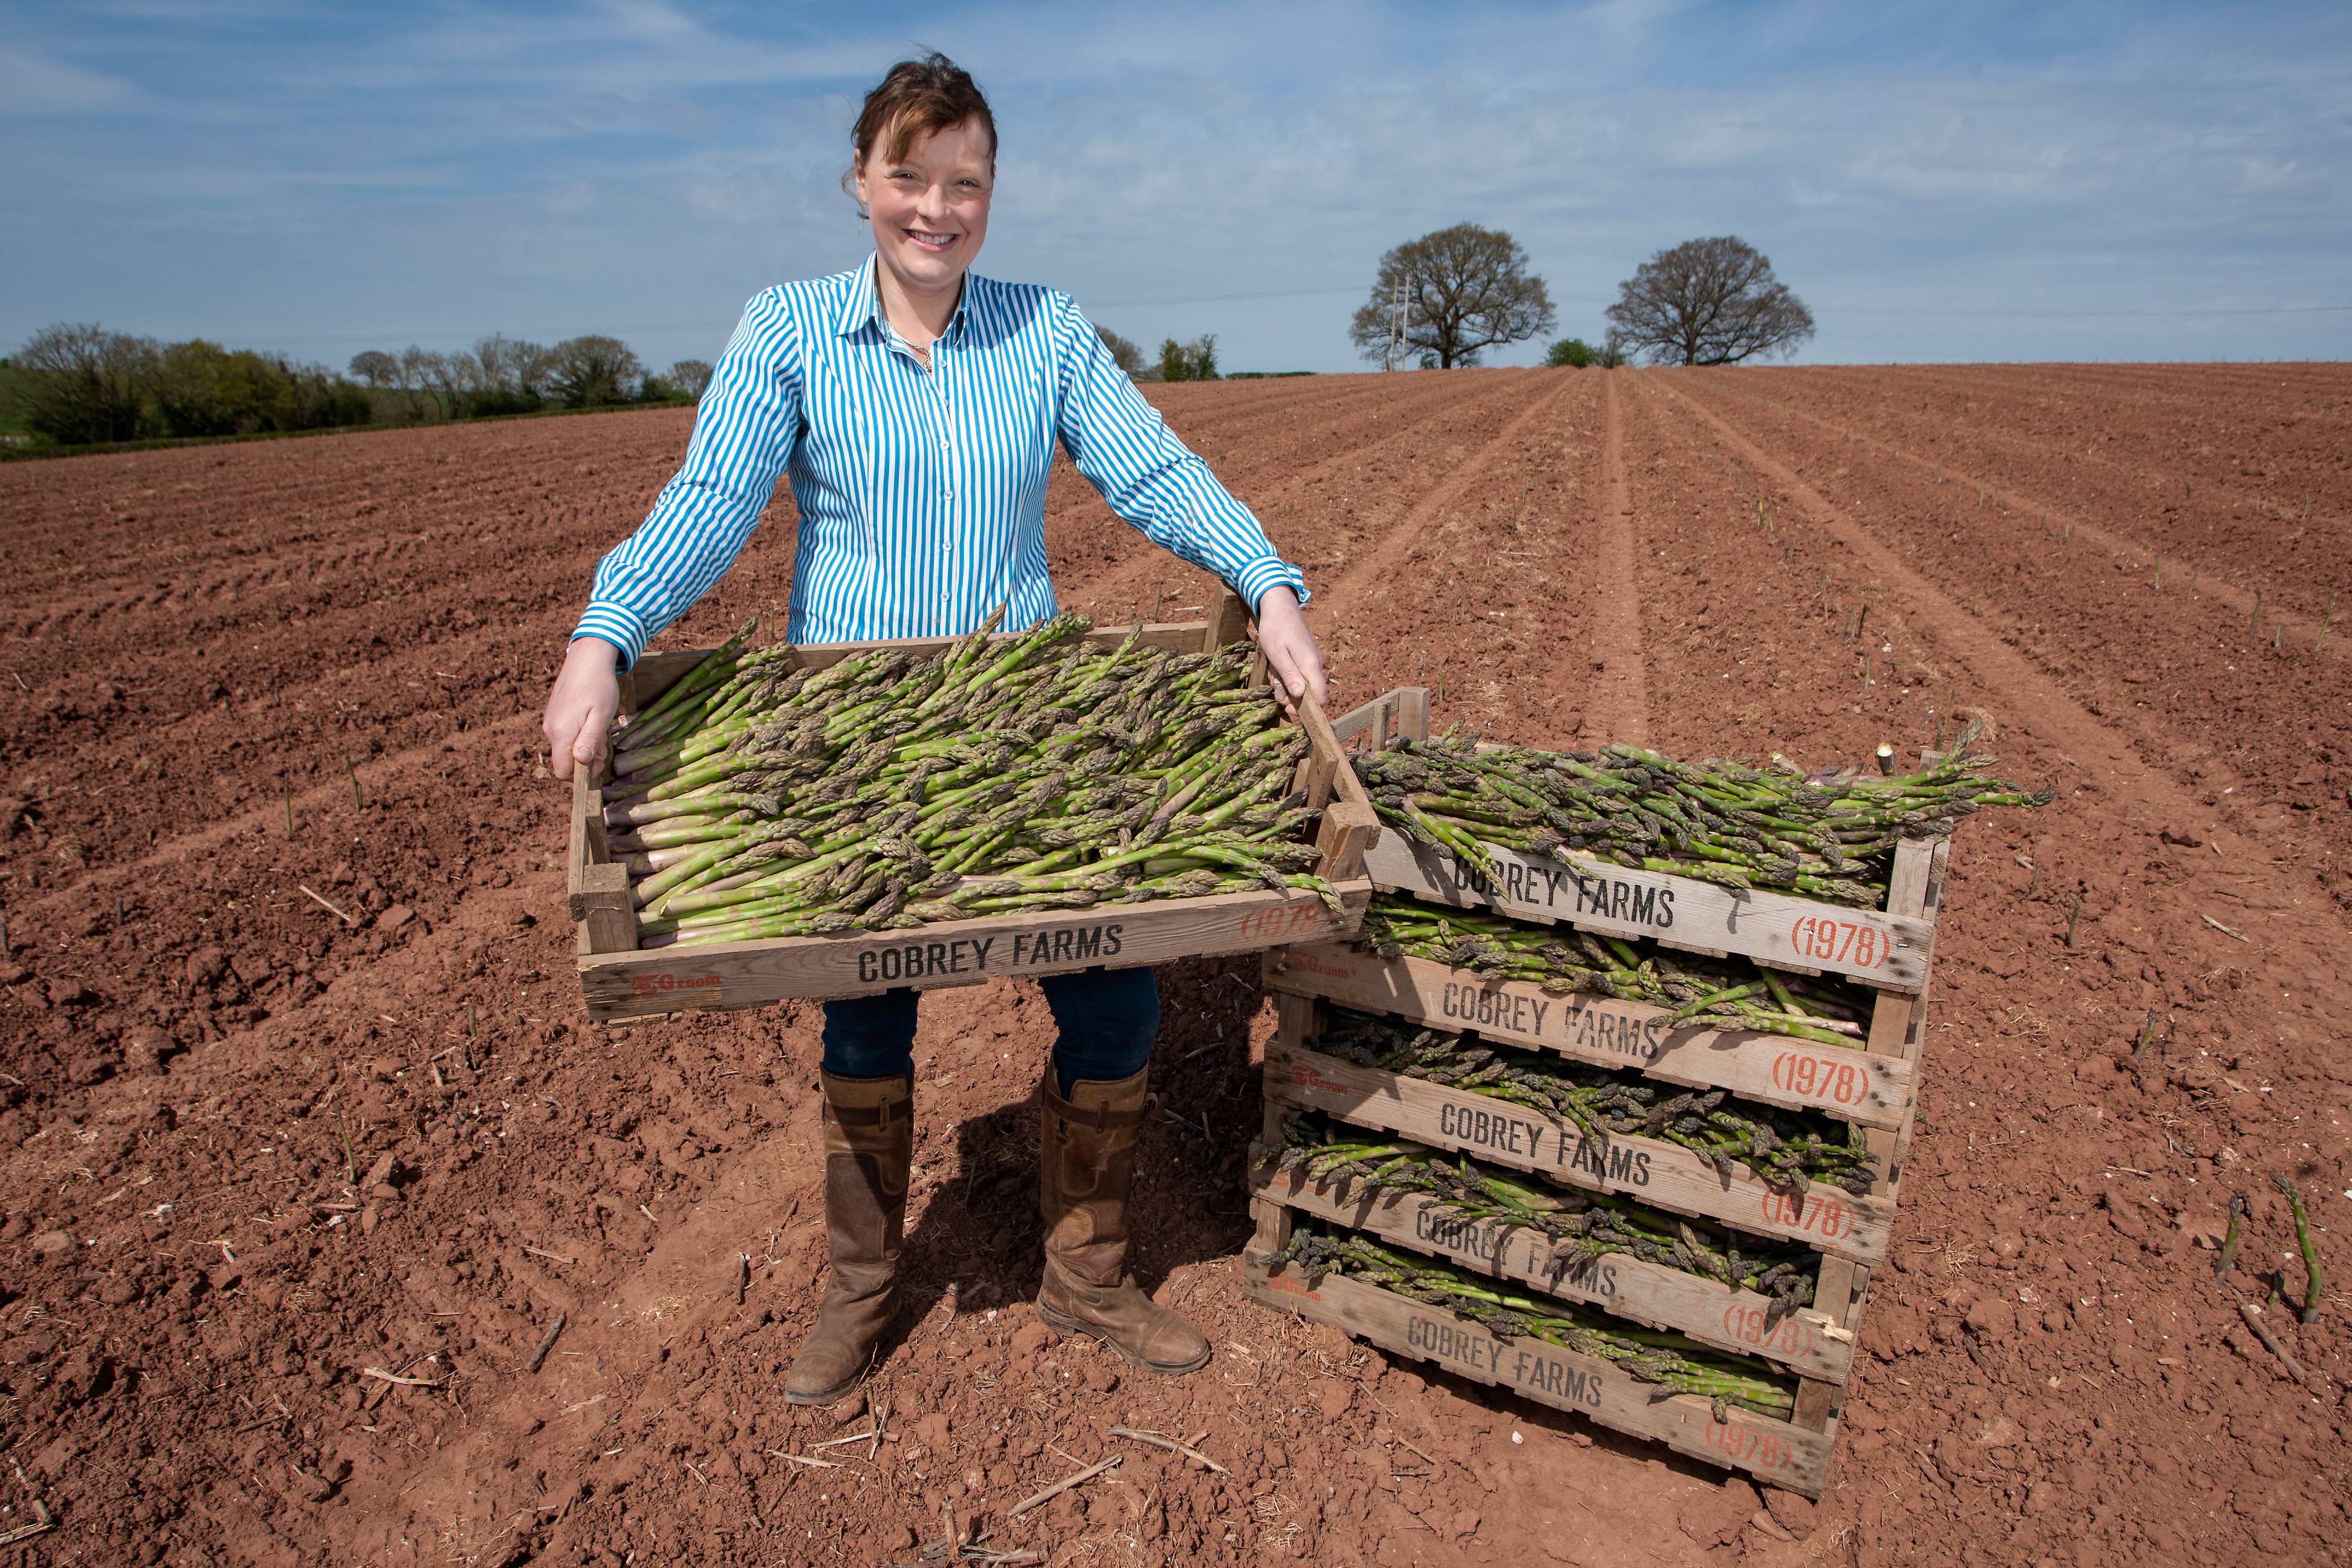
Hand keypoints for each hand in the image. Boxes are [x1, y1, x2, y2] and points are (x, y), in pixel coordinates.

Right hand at [543, 637, 623, 781]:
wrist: (587, 658)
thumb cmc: (599, 686)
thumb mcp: (601, 715)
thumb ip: (589, 740)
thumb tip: (580, 763)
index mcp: (561, 733)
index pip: (562, 772)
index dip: (581, 775)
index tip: (600, 763)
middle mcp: (550, 730)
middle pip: (564, 762)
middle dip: (584, 762)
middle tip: (604, 747)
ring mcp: (549, 722)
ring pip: (564, 749)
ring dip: (582, 748)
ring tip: (600, 732)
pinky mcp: (553, 715)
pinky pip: (563, 736)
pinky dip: (577, 737)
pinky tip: (591, 723)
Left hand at [1254, 586, 1326, 718]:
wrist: (1280, 605)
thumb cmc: (1276, 628)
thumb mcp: (1277, 653)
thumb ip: (1289, 675)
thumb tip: (1300, 696)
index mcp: (1310, 666)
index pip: (1321, 698)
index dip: (1307, 709)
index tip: (1287, 708)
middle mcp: (1315, 666)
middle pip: (1308, 695)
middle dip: (1289, 695)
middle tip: (1274, 683)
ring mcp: (1311, 662)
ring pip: (1299, 684)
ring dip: (1284, 683)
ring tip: (1273, 668)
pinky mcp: (1305, 658)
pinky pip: (1296, 674)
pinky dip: (1284, 673)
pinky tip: (1276, 663)